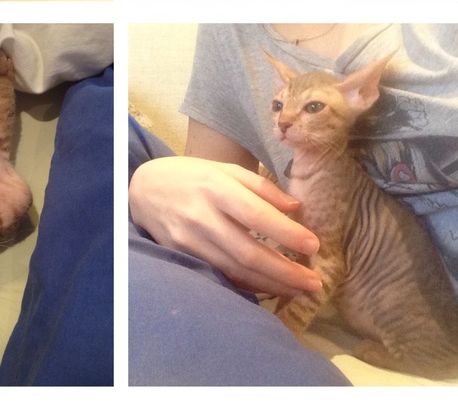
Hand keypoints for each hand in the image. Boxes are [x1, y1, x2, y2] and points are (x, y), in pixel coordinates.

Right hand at [129, 156, 321, 296]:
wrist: (143, 189)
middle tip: (314, 281)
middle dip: (285, 270)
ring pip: (235, 270)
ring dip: (271, 284)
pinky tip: (269, 287)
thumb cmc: (190, 175)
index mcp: (215, 187)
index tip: (314, 245)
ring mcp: (190, 240)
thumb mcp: (224, 168)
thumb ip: (260, 186)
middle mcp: (201, 215)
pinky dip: (247, 285)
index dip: (286, 233)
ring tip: (299, 289)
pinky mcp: (183, 257)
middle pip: (248, 251)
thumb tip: (295, 208)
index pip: (256, 214)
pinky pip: (221, 275)